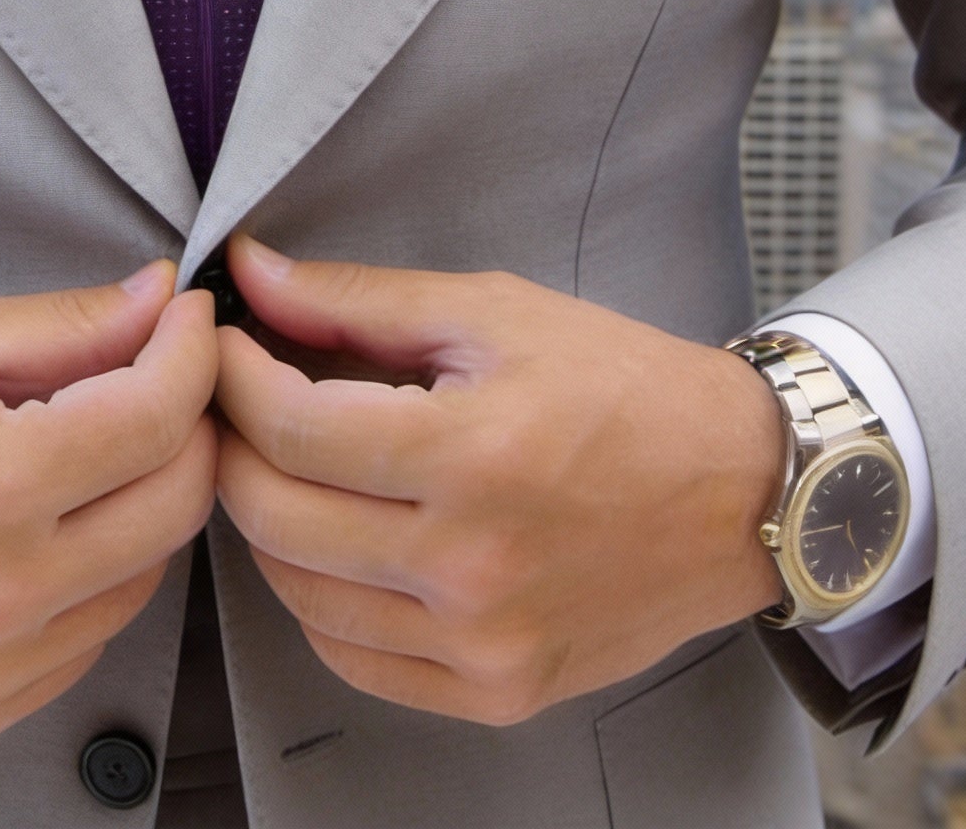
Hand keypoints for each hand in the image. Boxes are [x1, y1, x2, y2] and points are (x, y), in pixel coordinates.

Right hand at [0, 264, 218, 744]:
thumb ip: (62, 326)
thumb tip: (158, 302)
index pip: (157, 417)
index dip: (191, 351)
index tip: (186, 318)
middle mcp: (0, 594)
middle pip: (178, 502)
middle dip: (186, 422)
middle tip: (155, 373)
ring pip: (147, 572)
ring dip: (141, 498)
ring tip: (85, 447)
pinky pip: (91, 633)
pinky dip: (95, 570)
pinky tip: (42, 524)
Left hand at [212, 237, 783, 725]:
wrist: (741, 490)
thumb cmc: (625, 387)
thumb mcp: (493, 311)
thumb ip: (359, 299)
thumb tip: (253, 274)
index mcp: (473, 455)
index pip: (291, 428)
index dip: (234, 377)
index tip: (224, 344)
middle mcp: (472, 564)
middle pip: (275, 515)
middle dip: (233, 445)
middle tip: (238, 399)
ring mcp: (483, 642)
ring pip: (298, 594)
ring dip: (267, 521)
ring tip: (286, 462)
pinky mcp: (497, 691)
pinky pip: (352, 658)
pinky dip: (319, 598)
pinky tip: (336, 540)